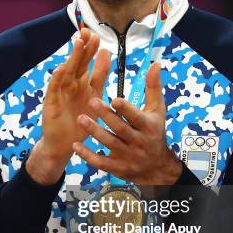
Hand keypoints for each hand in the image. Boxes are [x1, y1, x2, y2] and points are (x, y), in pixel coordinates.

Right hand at [26, 28, 109, 183]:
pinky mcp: (51, 104)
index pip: (87, 62)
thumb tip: (107, 52)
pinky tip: (62, 68)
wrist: (65, 145)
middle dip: (82, 48)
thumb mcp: (94, 96)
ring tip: (78, 43)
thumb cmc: (80, 121)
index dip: (91, 49)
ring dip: (72, 58)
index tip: (97, 35)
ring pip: (66, 72)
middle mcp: (70, 85)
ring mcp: (59, 93)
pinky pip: (54, 90)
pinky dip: (57, 79)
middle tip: (88, 32)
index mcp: (82, 83)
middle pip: (77, 63)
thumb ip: (99, 75)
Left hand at [73, 62, 182, 184]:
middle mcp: (139, 142)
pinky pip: (101, 162)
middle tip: (91, 101)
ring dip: (94, 131)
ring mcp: (128, 157)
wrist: (157, 167)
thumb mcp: (157, 111)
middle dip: (106, 116)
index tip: (114, 99)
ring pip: (109, 143)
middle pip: (121, 129)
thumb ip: (153, 88)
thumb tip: (155, 64)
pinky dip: (88, 155)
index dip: (126, 109)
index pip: (137, 118)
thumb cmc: (154, 132)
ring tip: (80, 118)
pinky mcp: (117, 168)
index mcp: (149, 127)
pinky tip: (75, 144)